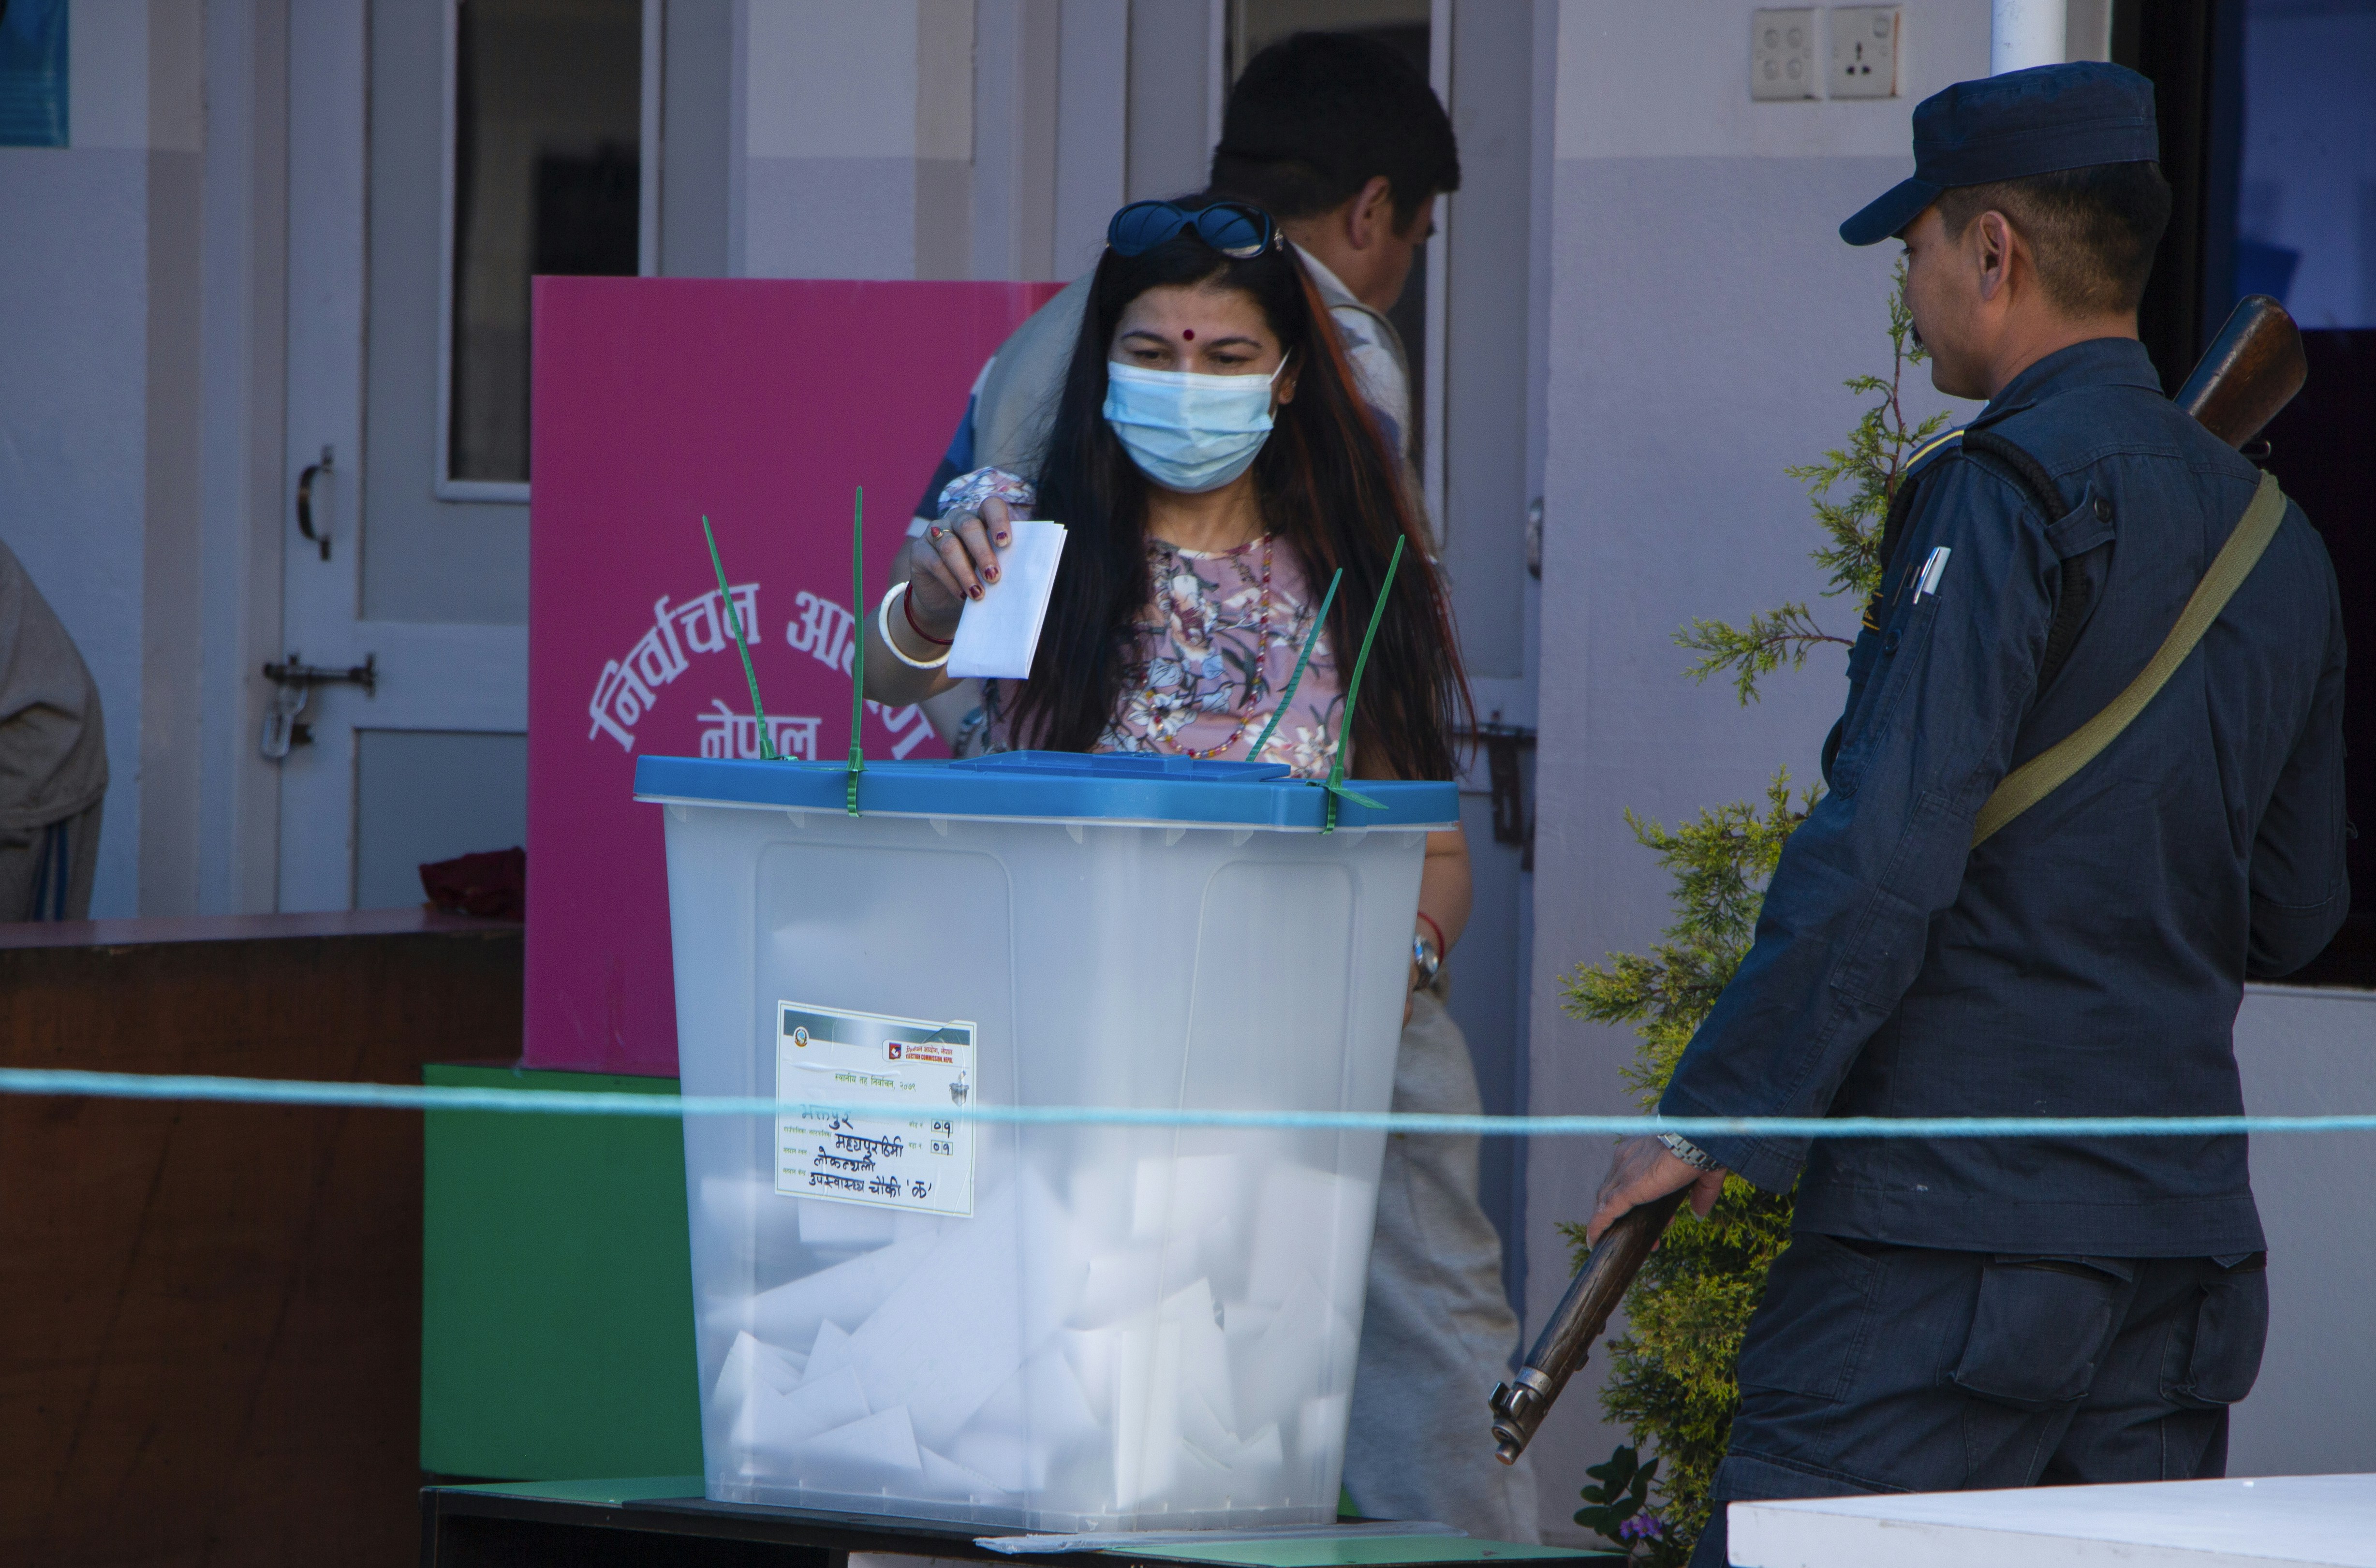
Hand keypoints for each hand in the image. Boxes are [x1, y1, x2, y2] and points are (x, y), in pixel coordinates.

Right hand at [899, 497, 1011, 635]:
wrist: (944, 602)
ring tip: (978, 594)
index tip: (1005, 543)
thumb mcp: (991, 572)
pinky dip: (950, 580)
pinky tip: (961, 595)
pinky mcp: (920, 550)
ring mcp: (936, 532)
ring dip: (965, 572)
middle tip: (994, 577)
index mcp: (981, 519)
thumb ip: (1003, 565)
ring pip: (950, 546)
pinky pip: (935, 562)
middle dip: (983, 553)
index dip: (999, 521)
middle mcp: (958, 520)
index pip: (991, 506)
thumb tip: (1020, 574)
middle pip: (970, 526)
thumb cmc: (977, 582)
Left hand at [1584, 1134, 1724, 1246]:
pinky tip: (1594, 1241)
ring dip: (1612, 1224)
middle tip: (1640, 1231)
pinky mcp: (1625, 1190)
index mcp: (1640, 1150)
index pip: (1626, 1177)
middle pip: (1613, 1190)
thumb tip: (1699, 1214)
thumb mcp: (1703, 1174)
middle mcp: (1625, 1159)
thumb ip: (1701, 1195)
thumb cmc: (1702, 1148)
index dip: (1632, 1198)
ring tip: (1623, 1242)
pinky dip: (1597, 1227)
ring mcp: (1623, 1175)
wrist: (1696, 1141)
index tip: (1649, 1212)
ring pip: (1606, 1202)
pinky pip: (1605, 1212)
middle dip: (1622, 1213)